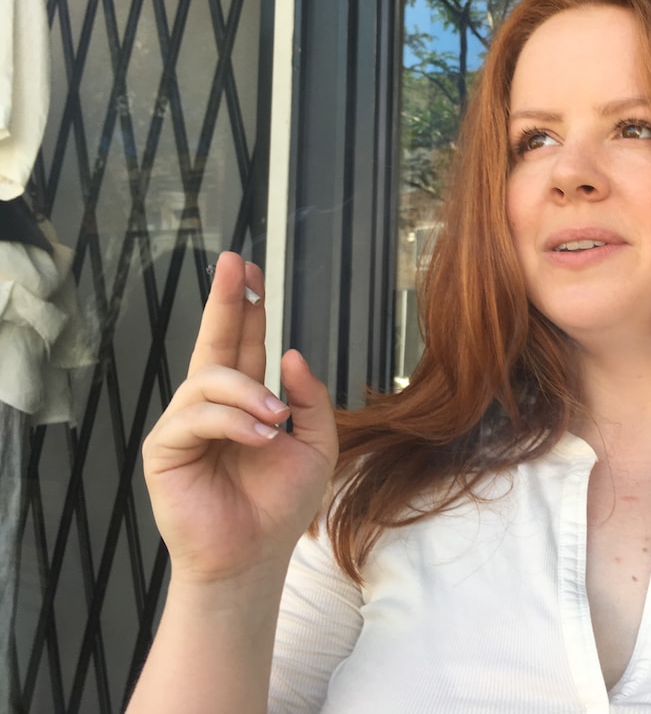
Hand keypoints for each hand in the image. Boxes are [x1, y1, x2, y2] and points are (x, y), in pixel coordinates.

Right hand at [142, 252, 337, 584]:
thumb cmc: (280, 504)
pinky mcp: (166, 449)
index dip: (247, 307)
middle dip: (226, 301)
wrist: (254, 556)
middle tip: (235, 263)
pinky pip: (197, 417)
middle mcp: (211, 405)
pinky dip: (234, 422)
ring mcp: (185, 425)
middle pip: (214, 341)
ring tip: (276, 422)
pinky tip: (260, 438)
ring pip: (210, 379)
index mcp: (245, 400)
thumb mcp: (315, 446)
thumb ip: (309, 400)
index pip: (244, 343)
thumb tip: (290, 352)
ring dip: (250, 395)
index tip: (250, 269)